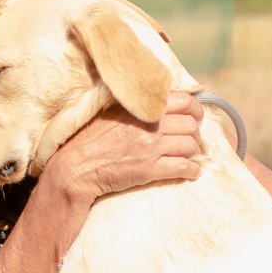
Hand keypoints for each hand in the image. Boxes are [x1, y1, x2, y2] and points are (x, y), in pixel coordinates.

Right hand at [45, 91, 203, 201]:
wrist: (75, 167)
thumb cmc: (90, 140)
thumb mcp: (112, 112)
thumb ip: (135, 106)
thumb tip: (156, 102)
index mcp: (142, 108)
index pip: (184, 101)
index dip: (196, 109)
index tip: (196, 116)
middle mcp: (150, 125)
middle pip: (191, 124)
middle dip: (196, 133)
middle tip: (194, 140)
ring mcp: (151, 147)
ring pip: (190, 145)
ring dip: (195, 152)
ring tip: (192, 155)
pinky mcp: (150, 169)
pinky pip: (183, 167)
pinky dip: (193, 170)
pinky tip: (192, 171)